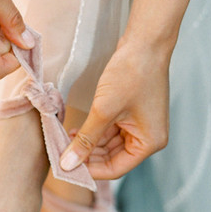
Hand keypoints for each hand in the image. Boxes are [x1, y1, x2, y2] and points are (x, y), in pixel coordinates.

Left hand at [59, 39, 170, 178]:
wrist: (144, 41)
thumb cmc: (131, 74)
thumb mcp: (104, 110)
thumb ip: (86, 139)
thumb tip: (68, 164)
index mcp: (149, 142)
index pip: (115, 169)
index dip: (90, 170)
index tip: (66, 168)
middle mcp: (148, 137)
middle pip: (112, 158)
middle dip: (87, 156)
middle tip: (61, 153)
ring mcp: (140, 125)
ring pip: (108, 145)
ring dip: (88, 143)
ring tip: (65, 140)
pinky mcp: (132, 113)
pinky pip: (110, 130)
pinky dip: (94, 131)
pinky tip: (76, 130)